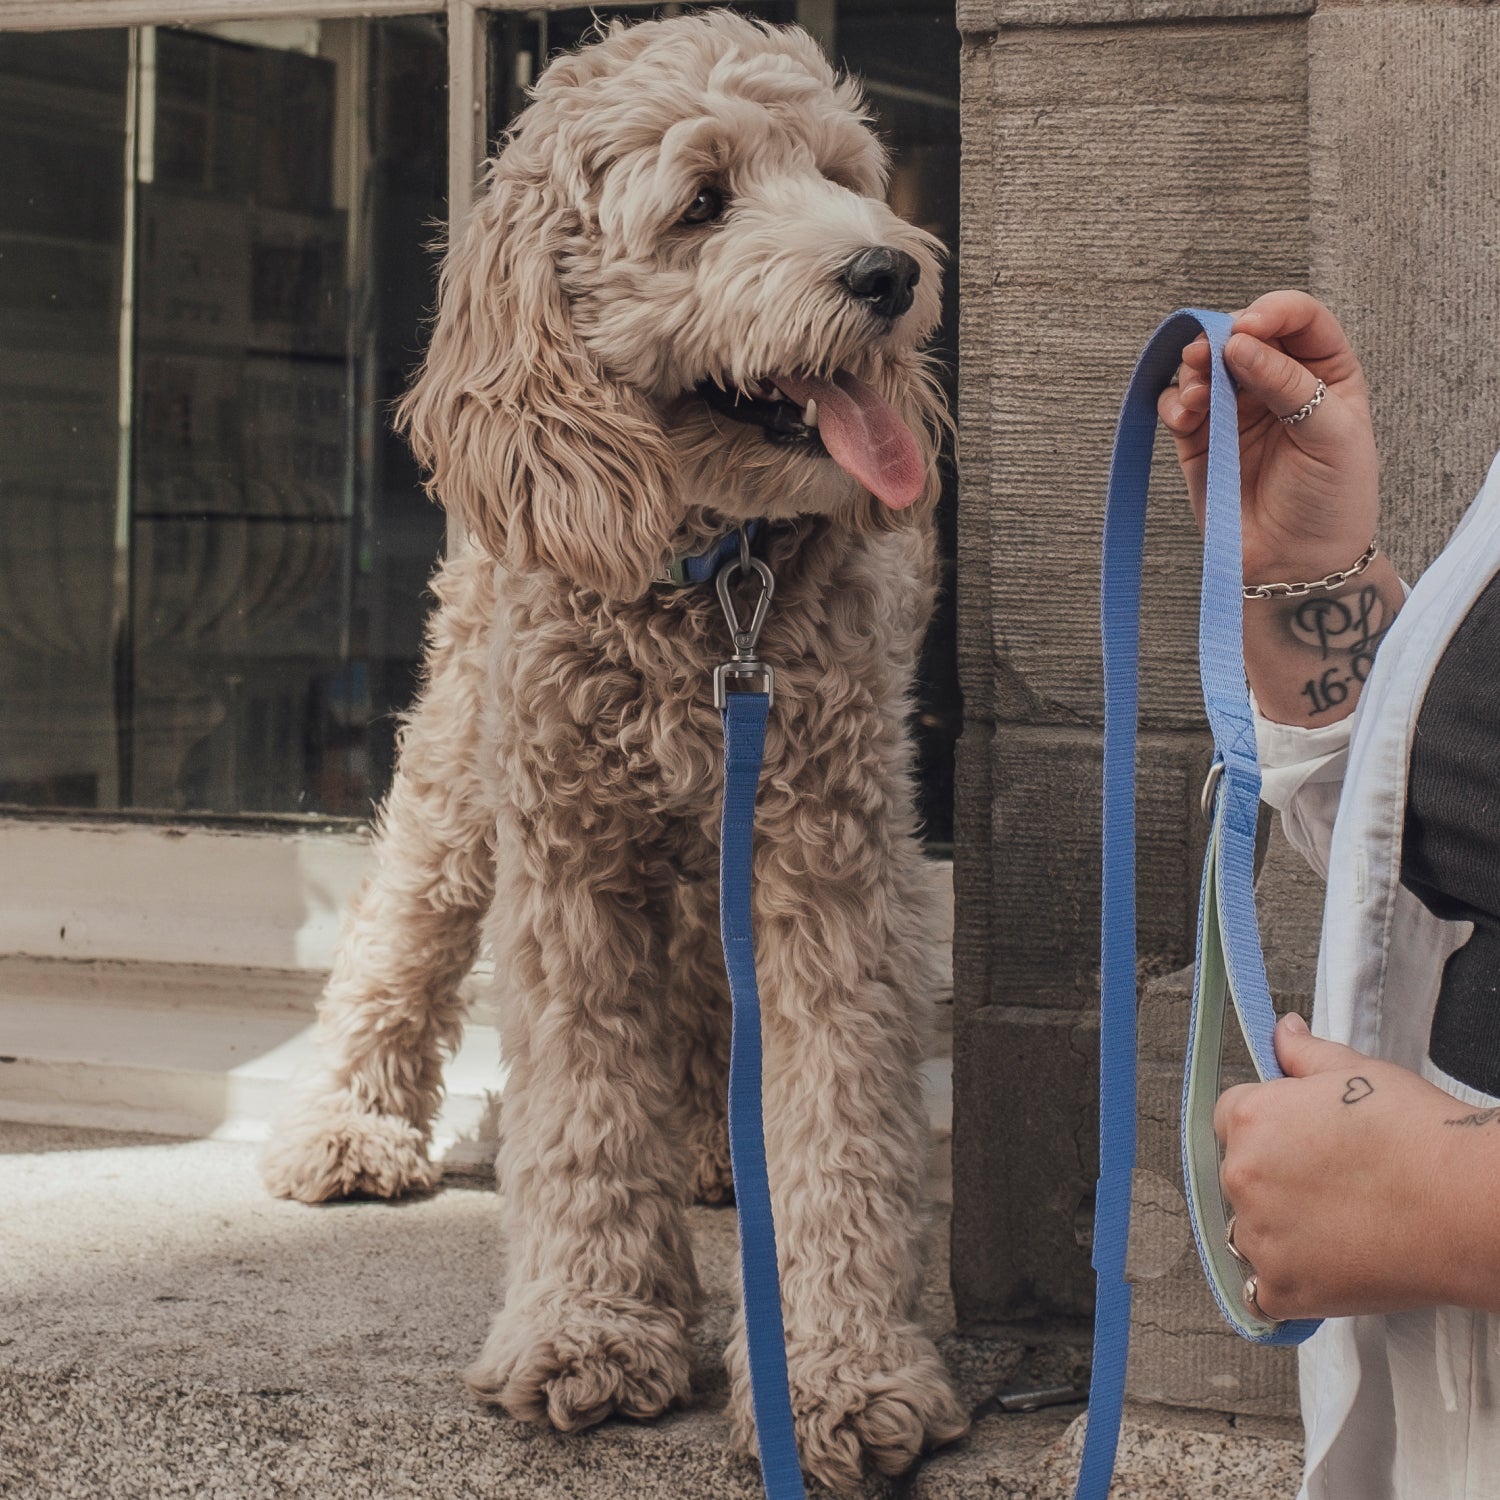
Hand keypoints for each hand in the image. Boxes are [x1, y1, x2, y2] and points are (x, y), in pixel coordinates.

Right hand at [1158, 290, 1380, 585]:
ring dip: (1194, 369)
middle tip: (1210, 353)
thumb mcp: (1330, 436)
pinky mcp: (1200, 439)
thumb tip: (1237, 344)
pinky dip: (1174, 401)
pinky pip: (1177, 404)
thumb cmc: (1330, 502)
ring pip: (1205, 364)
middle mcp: (1277, 382)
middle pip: (1244, 333)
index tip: (1250, 329)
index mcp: (1324, 372)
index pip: (1300, 319)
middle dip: (1223, 336)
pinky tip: (1185, 415)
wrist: (1296, 565)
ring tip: (1197, 395)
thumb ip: (1289, 384)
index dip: (1274, 313)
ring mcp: (1235, 409)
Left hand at [1215, 1013, 1492, 1320]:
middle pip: (1235, 1174)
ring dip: (1275, 1229)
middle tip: (1328, 1181)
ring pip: (1246, 1232)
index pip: (1228, 1117)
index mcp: (1251, 1118)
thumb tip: (1283, 1033)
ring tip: (1336, 1222)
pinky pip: (1260, 1292)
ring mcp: (1261, 1237)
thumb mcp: (1357, 1071)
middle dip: (1271, 1176)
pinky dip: (1283, 1284)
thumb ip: (1303, 1053)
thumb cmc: (1420, 1137)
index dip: (1264, 1125)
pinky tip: (1321, 1266)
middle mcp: (1243, 1177)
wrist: (1467, 1205)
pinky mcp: (1285, 1288)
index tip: (1295, 1139)